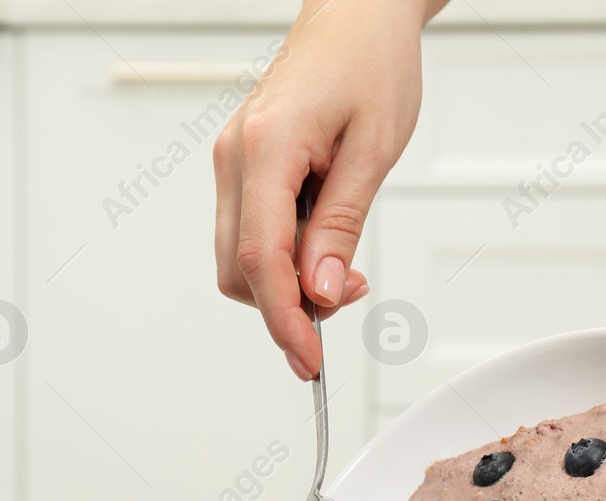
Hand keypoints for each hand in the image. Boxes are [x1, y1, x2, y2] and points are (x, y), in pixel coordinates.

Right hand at [213, 0, 431, 379]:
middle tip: (349, 291)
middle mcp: (234, 157)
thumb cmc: (371, 64)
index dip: (284, 322)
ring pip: (239, 258)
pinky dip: (281, 256)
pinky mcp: (240, 167)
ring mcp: (231, 162)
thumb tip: (318, 292)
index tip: (309, 361)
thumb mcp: (374, 150)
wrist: (357, 15)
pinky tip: (319, 242)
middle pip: (240, 270)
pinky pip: (248, 232)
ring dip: (285, 281)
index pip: (261, 260)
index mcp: (267, 148)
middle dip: (288, 303)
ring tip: (340, 263)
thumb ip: (340, 226)